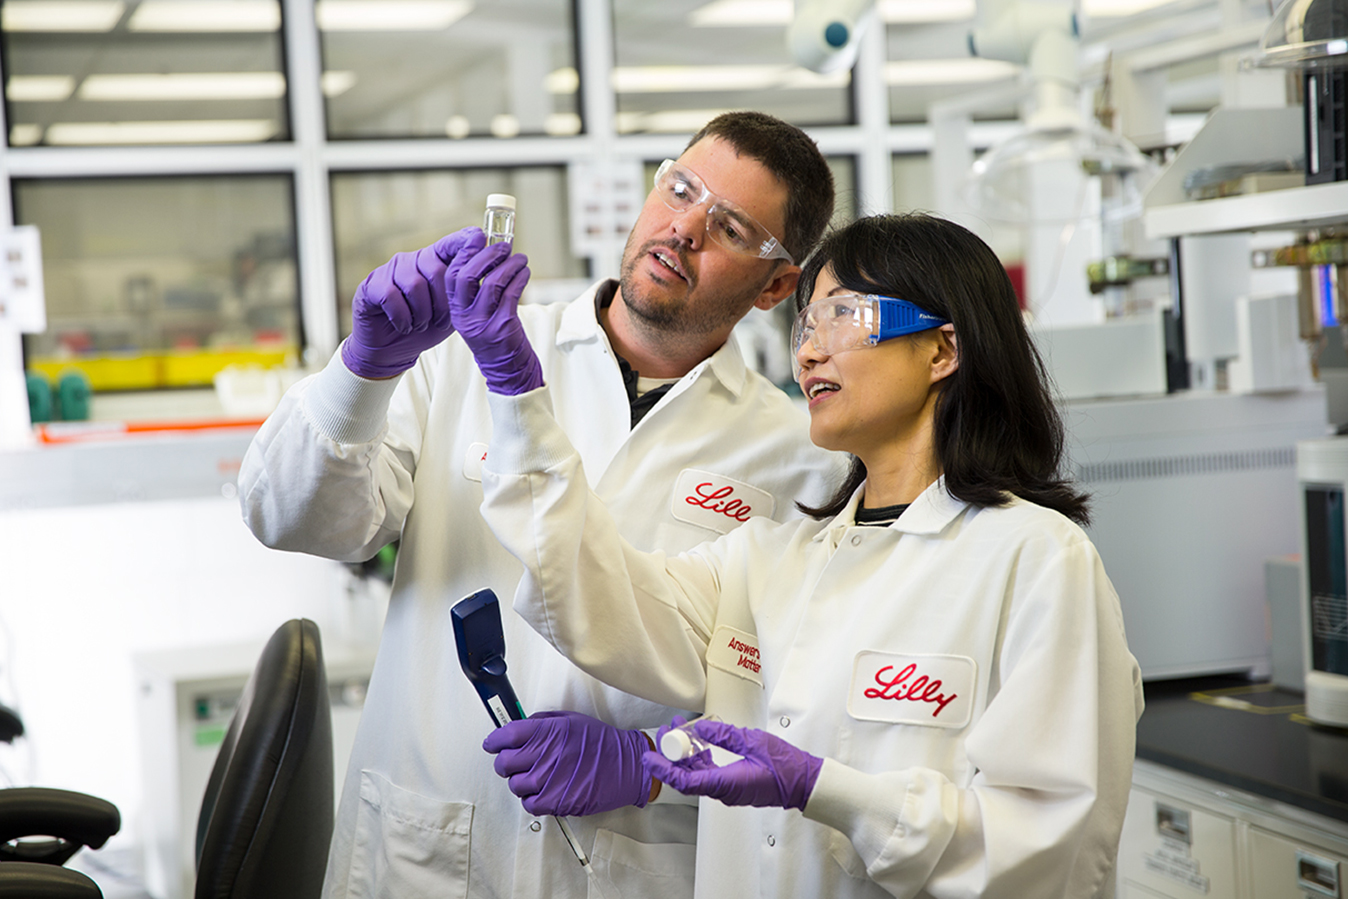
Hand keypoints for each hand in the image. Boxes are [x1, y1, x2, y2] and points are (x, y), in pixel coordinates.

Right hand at [342, 228, 484, 378]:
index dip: (466, 242)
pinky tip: (405, 326)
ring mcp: (390, 271)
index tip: (480, 240)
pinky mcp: (372, 285)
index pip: (452, 243)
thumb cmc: (425, 327)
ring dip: (423, 313)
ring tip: (422, 324)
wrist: (391, 350)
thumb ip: (468, 292)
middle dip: (444, 302)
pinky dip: (403, 318)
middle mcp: (412, 260)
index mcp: (434, 262)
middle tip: (441, 321)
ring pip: (415, 285)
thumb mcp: (453, 310)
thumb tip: (496, 278)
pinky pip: (392, 296)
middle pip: (437, 270)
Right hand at [447, 241, 541, 394]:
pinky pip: (511, 294)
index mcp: (456, 311)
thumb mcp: (479, 315)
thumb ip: (479, 291)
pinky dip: (520, 278)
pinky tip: (525, 273)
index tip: (478, 238)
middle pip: (468, 275)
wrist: (508, 371)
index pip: (452, 275)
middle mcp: (465, 317)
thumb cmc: (496, 337)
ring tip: (520, 259)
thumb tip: (491, 254)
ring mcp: (483, 323)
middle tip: (504, 246)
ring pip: (492, 282)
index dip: (465, 253)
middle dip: (487, 255)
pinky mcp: (502, 327)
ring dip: (510, 265)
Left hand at [482, 710, 652, 815]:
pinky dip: (532, 799)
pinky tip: (543, 791)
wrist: (625, 766)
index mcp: (547, 731)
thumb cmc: (601, 743)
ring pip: (514, 785)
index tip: (493, 744)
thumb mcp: (570, 720)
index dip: (494, 741)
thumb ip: (542, 722)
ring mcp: (549, 780)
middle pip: (504, 762)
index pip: (505, 736)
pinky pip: (528, 804)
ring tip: (535, 777)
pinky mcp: (556, 801)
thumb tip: (518, 727)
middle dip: (506, 762)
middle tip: (515, 761)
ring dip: (520, 781)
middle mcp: (545, 754)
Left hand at [641, 718, 822, 811]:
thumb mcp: (753, 742)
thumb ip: (724, 735)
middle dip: (671, 756)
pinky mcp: (734, 786)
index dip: (663, 769)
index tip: (650, 756)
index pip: (684, 781)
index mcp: (726, 784)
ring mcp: (729, 790)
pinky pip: (709, 775)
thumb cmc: (785, 766)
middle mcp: (724, 791)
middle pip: (686, 778)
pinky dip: (699, 760)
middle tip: (666, 732)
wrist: (804, 782)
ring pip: (697, 776)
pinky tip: (699, 743)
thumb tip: (701, 729)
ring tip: (680, 731)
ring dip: (685, 756)